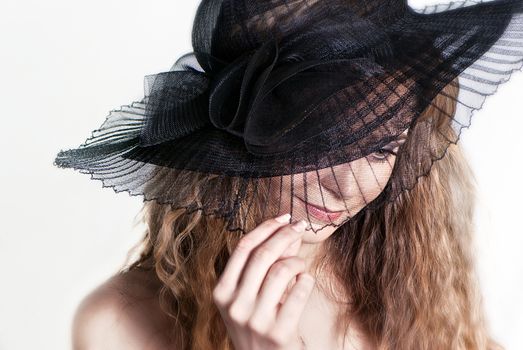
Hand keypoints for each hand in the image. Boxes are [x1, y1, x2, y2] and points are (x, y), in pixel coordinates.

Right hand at [212, 214, 314, 349]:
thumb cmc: (258, 325)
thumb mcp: (251, 295)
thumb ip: (265, 264)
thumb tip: (287, 229)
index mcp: (221, 292)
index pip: (242, 248)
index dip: (265, 228)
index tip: (283, 217)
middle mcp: (234, 306)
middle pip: (262, 255)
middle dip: (284, 235)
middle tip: (300, 227)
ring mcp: (255, 320)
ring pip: (281, 271)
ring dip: (297, 261)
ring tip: (301, 265)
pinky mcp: (278, 333)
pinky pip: (299, 292)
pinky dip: (306, 281)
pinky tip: (305, 282)